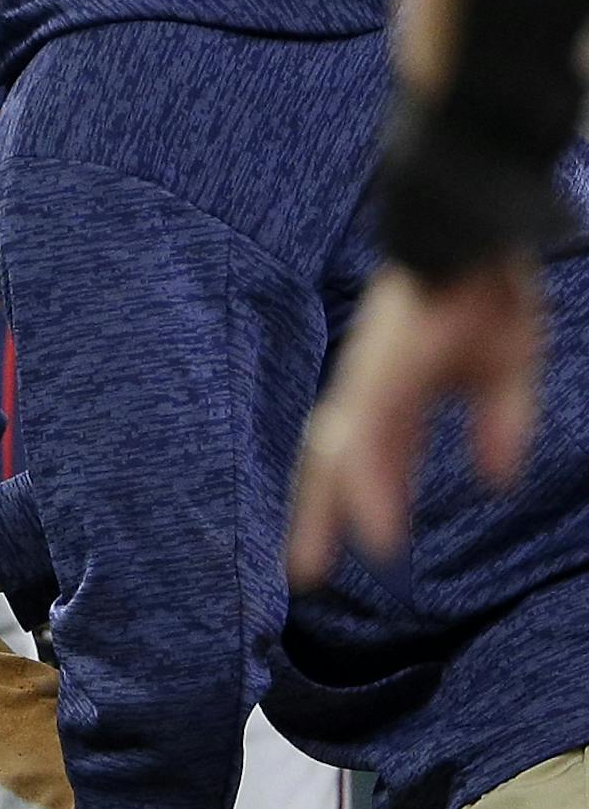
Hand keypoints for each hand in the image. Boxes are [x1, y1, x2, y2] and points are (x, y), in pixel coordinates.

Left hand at [287, 259, 542, 586]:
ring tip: (313, 568)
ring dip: (324, 516)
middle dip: (317, 522)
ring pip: (335, 463)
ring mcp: (369, 384)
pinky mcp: (380, 375)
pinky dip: (364, 485)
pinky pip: (366, 439)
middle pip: (330, 469)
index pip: (365, 464)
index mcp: (393, 398)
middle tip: (305, 577)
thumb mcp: (504, 373)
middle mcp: (368, 395)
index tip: (359, 550)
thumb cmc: (484, 293)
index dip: (356, 506)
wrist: (476, 232)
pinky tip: (367, 525)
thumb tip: (498, 483)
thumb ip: (499, 428)